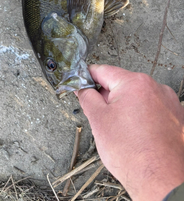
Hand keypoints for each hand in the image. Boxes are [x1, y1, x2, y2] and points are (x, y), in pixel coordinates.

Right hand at [77, 65, 183, 200]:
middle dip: (108, 98)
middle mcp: (156, 87)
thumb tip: (82, 88)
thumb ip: (87, 97)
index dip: (87, 78)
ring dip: (125, 108)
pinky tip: (136, 136)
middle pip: (121, 84)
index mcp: (135, 83)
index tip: (80, 84)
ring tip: (122, 132)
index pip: (103, 71)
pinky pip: (152, 109)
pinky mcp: (176, 117)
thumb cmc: (135, 155)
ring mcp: (169, 102)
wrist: (163, 182)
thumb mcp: (98, 121)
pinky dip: (141, 118)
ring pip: (137, 98)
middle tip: (101, 117)